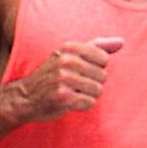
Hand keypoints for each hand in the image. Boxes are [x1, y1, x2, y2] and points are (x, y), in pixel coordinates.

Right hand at [9, 37, 124, 122]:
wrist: (25, 97)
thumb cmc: (52, 75)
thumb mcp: (70, 55)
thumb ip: (97, 46)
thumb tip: (121, 42)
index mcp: (70, 48)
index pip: (104, 59)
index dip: (95, 68)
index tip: (80, 70)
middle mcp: (66, 61)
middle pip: (102, 76)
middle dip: (91, 83)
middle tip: (73, 84)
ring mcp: (64, 79)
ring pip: (97, 90)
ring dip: (87, 95)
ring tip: (71, 92)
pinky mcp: (64, 97)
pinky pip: (89, 103)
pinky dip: (82, 105)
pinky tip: (69, 102)